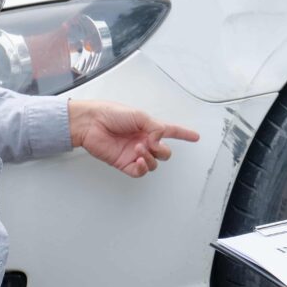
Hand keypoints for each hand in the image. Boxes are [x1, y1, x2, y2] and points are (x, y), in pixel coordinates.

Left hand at [68, 99, 199, 177]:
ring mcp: (134, 153)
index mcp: (148, 127)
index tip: (195, 137)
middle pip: (164, 153)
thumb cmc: (110, 114)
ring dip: (150, 157)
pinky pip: (140, 172)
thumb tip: (160, 139)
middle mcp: (143, 141)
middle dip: (162, 150)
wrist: (91, 123)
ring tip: (138, 149)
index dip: (184, 134)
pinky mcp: (124, 164)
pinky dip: (142, 168)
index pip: (170, 132)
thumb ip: (155, 127)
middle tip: (150, 143)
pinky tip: (137, 160)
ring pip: (154, 164)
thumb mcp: (138, 115)